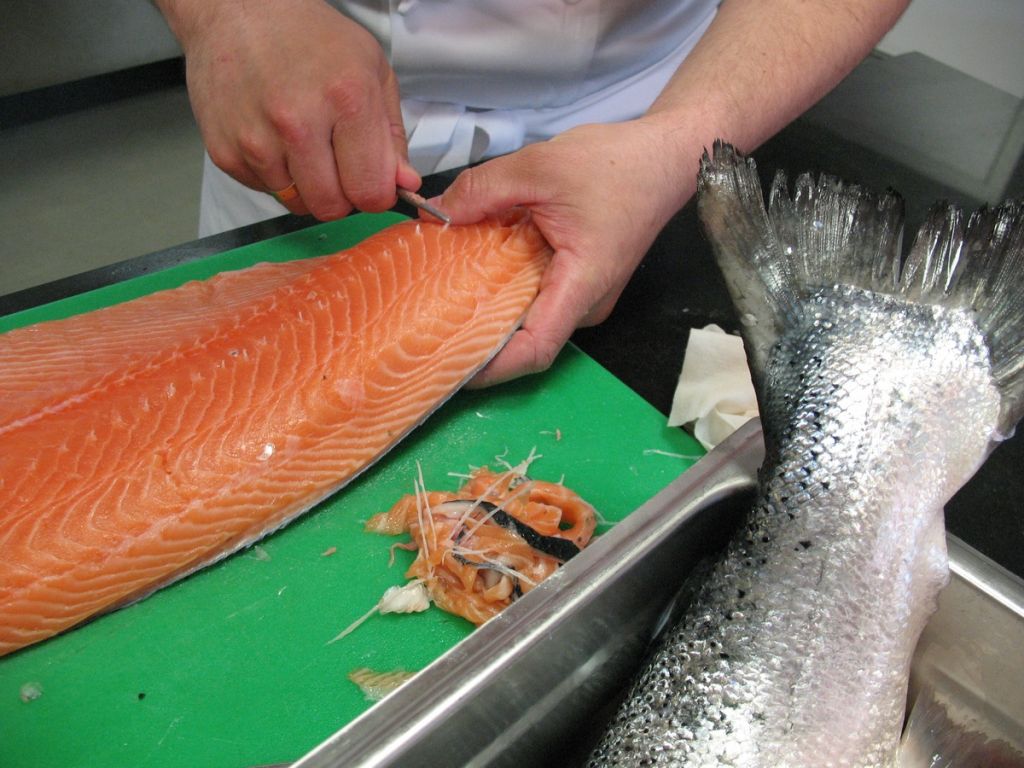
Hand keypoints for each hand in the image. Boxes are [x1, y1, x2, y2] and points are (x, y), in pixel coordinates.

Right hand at [165, 0, 419, 218]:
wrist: (236, 12)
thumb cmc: (308, 37)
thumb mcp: (371, 70)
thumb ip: (392, 136)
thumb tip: (405, 184)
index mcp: (345, 98)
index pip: (370, 190)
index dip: (375, 192)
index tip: (370, 180)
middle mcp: (298, 122)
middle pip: (332, 206)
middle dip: (342, 195)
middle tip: (336, 163)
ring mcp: (257, 139)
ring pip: (297, 203)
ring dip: (306, 184)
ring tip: (302, 141)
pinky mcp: (226, 152)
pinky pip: (265, 191)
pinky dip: (274, 175)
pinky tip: (274, 137)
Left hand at [433, 119, 696, 386]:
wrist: (664, 158)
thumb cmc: (616, 164)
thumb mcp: (539, 165)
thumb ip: (482, 190)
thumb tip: (434, 213)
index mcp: (582, 284)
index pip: (535, 349)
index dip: (491, 367)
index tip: (448, 362)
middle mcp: (584, 303)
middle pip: (525, 337)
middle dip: (476, 335)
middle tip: (425, 322)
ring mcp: (583, 295)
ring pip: (527, 315)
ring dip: (486, 307)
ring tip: (437, 295)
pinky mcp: (577, 280)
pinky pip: (534, 294)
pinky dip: (502, 285)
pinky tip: (468, 268)